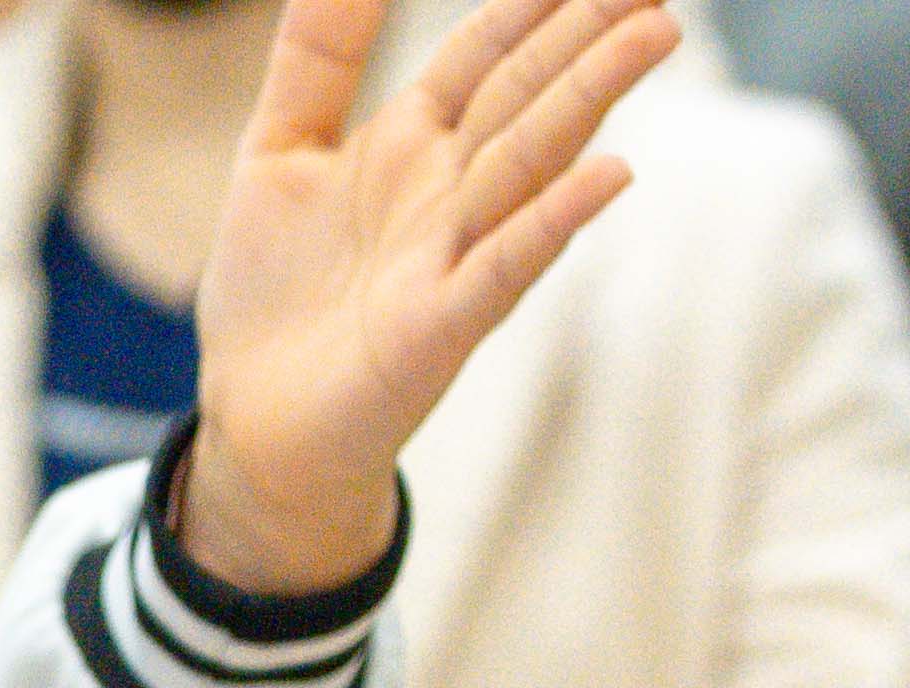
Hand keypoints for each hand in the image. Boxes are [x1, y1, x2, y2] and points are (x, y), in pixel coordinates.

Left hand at [183, 0, 674, 599]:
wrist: (255, 425)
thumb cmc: (276, 293)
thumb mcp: (278, 148)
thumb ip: (317, 55)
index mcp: (411, 142)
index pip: (486, 50)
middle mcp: (445, 191)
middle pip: (526, 91)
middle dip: (585, 30)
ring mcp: (449, 257)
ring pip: (529, 159)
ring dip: (591, 95)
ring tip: (654, 30)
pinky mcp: (436, 328)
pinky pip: (503, 266)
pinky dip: (553, 221)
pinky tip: (611, 176)